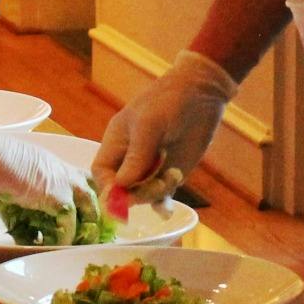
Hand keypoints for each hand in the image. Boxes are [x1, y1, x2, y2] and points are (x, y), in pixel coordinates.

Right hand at [0, 126, 96, 238]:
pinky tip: (53, 246)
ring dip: (84, 228)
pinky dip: (63, 237)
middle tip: (87, 238)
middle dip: (93, 216)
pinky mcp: (54, 194)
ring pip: (89, 205)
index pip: (81, 181)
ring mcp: (60, 180)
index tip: (85, 223)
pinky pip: (68, 222)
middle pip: (93, 191)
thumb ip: (21, 208)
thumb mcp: (9, 187)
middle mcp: (61, 171)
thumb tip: (26, 233)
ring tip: (75, 246)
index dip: (85, 203)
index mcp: (51, 167)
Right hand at [93, 50, 237, 204]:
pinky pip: (160, 196)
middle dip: (136, 193)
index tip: (122, 196)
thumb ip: (136, 155)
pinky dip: (162, 204)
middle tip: (158, 185)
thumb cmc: (169, 102)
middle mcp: (130, 157)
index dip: (107, 187)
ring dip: (155, 193)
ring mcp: (150, 167)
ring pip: (142, 194)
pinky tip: (167, 210)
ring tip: (174, 175)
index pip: (101, 172)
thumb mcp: (149, 125)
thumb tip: (121, 186)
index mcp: (117, 142)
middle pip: (121, 188)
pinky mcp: (169, 173)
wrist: (202, 93)